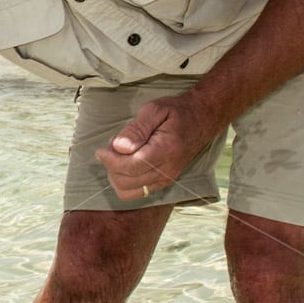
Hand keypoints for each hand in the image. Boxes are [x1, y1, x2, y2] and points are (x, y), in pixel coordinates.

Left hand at [95, 93, 213, 200]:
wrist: (202, 119)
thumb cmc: (176, 111)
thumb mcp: (154, 110)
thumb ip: (136, 129)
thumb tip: (119, 147)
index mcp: (165, 151)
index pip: (131, 167)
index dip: (110, 160)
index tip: (101, 149)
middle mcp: (167, 170)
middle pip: (126, 182)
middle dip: (111, 166)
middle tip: (112, 147)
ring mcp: (166, 179)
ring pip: (129, 192)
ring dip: (116, 176)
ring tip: (119, 155)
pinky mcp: (163, 182)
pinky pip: (137, 192)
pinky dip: (124, 181)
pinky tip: (126, 162)